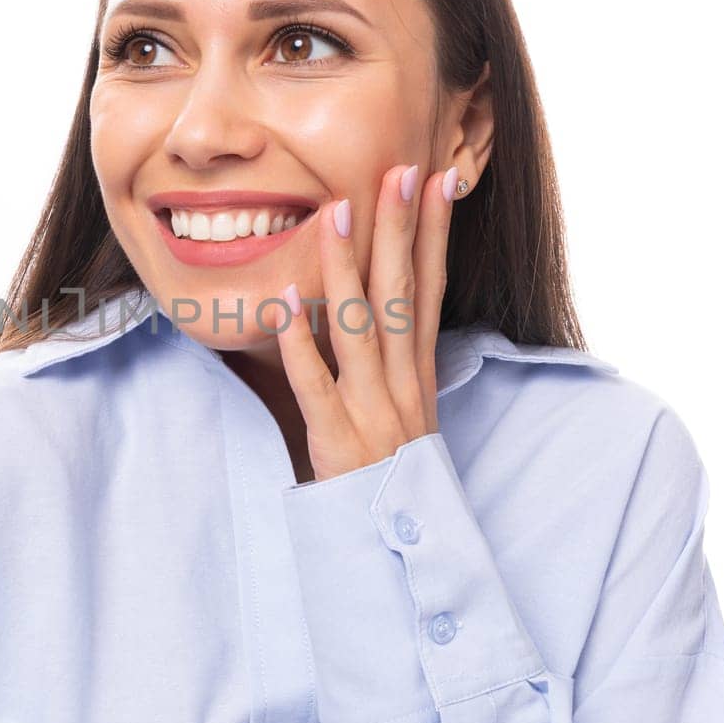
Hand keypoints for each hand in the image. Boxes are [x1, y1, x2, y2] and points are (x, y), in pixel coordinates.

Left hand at [273, 163, 458, 482]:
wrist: (399, 551)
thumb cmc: (391, 474)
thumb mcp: (404, 408)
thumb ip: (391, 357)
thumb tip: (376, 303)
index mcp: (418, 371)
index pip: (430, 287)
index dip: (434, 233)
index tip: (438, 179)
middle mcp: (403, 383)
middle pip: (402, 294)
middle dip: (401, 230)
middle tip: (398, 172)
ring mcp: (374, 410)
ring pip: (360, 329)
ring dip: (348, 269)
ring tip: (335, 215)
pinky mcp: (340, 441)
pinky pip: (317, 386)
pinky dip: (301, 344)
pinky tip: (285, 303)